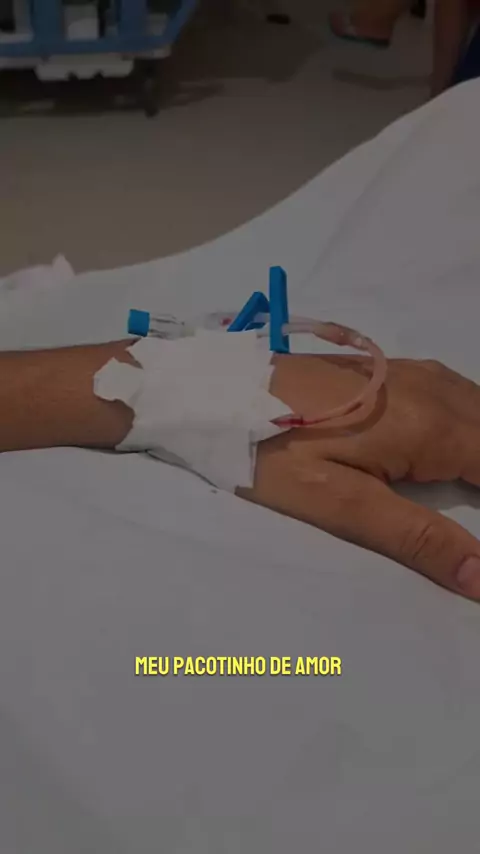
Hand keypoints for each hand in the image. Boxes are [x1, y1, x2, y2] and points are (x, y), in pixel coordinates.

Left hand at [238, 355, 479, 600]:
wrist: (216, 391)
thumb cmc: (272, 452)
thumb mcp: (340, 505)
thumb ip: (416, 538)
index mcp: (433, 427)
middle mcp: (436, 391)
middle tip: (470, 519)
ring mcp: (414, 373)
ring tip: (470, 493)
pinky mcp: (392, 370)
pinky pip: (459, 394)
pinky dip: (474, 424)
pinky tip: (464, 446)